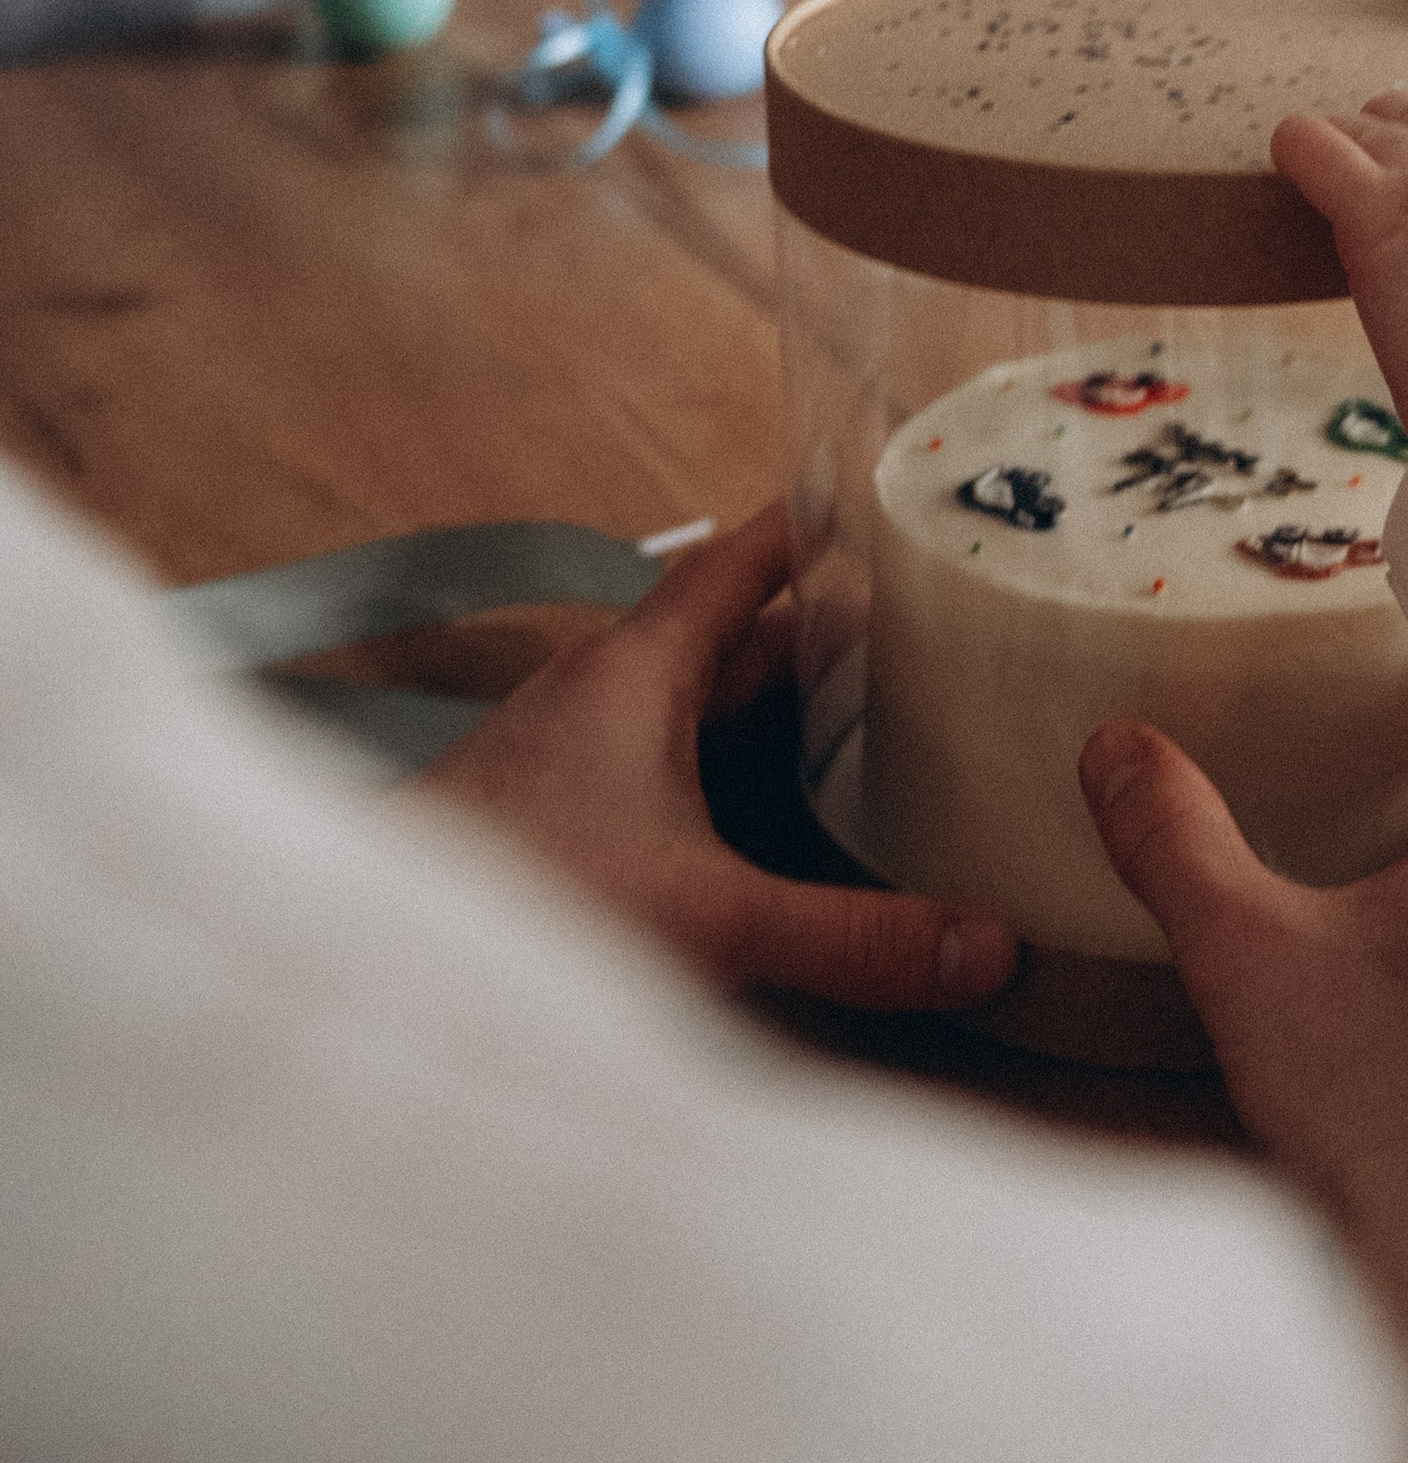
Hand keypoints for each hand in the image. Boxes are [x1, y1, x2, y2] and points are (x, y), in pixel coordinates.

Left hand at [407, 507, 1016, 1015]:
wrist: (364, 965)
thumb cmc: (514, 910)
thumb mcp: (709, 921)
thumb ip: (852, 938)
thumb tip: (987, 946)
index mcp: (634, 673)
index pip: (738, 565)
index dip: (808, 528)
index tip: (875, 496)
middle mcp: (596, 698)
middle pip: (727, 641)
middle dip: (818, 634)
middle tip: (916, 630)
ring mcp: (562, 761)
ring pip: (687, 710)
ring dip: (765, 712)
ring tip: (862, 726)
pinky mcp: (543, 822)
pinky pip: (655, 771)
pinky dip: (720, 778)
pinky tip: (756, 831)